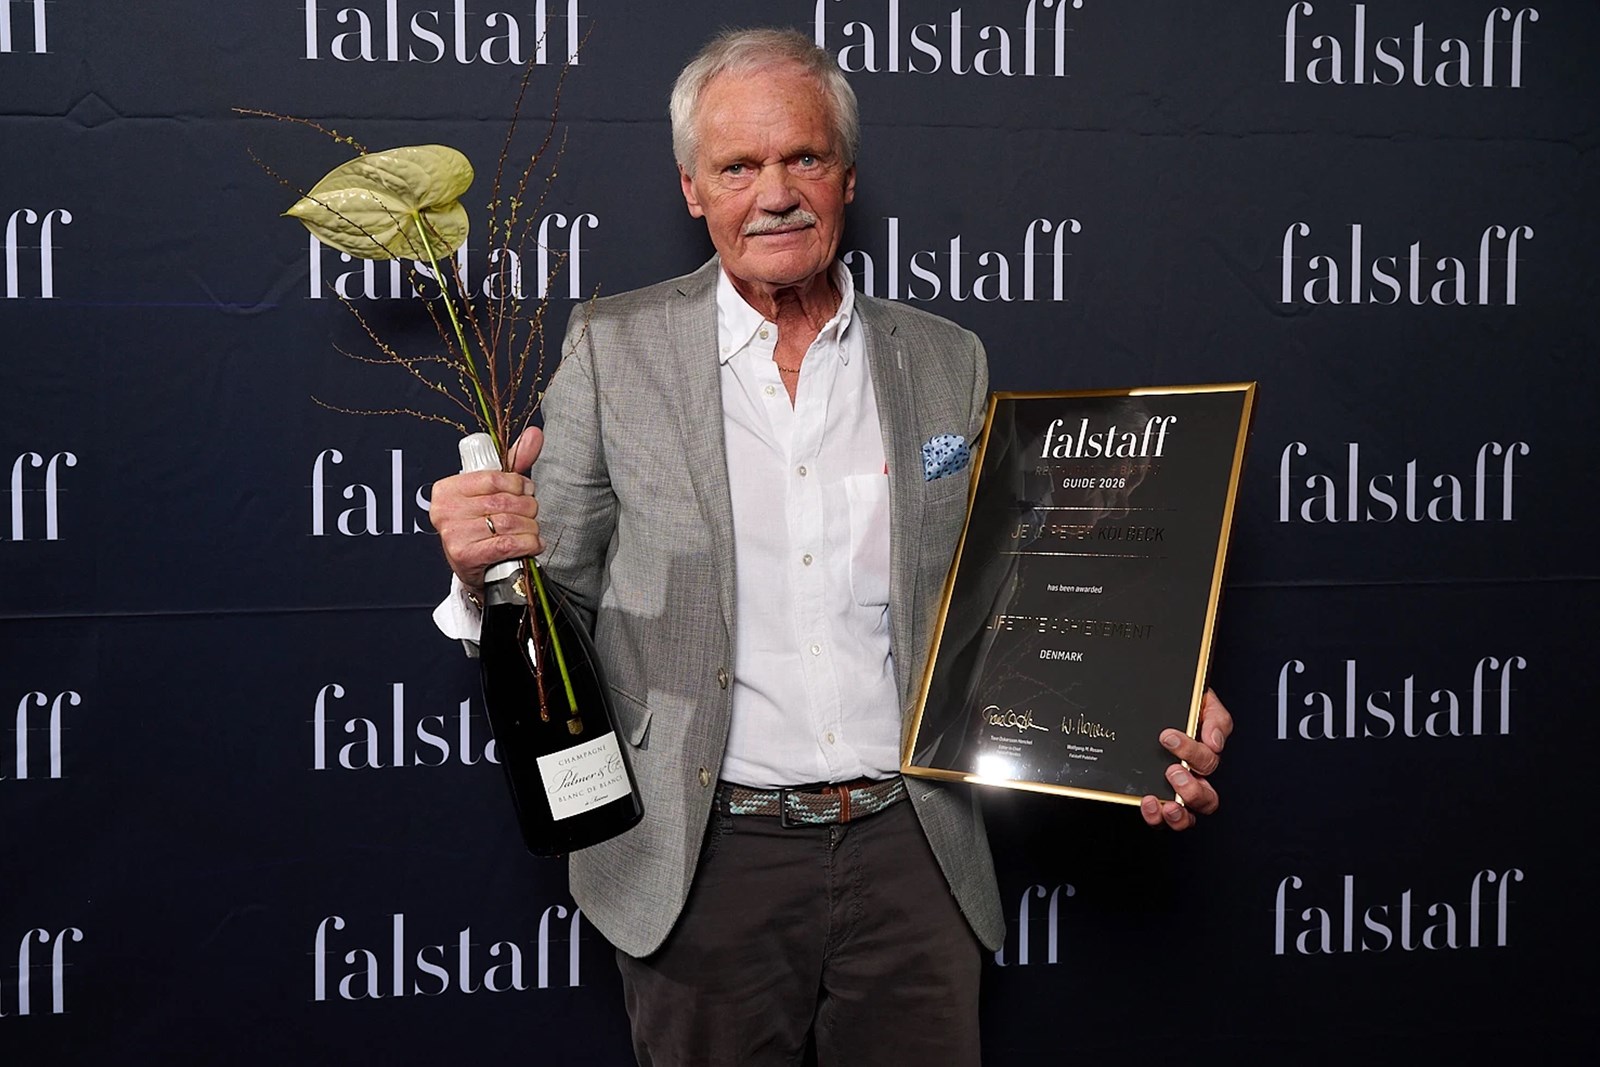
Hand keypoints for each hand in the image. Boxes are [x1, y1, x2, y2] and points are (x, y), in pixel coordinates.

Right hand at [429, 426, 543, 592]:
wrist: (473, 567)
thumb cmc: (482, 523)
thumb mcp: (493, 491)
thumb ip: (514, 462)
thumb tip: (536, 434)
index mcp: (447, 489)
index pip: (493, 478)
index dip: (518, 484)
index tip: (526, 490)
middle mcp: (445, 510)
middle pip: (503, 502)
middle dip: (527, 507)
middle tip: (532, 512)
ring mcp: (453, 533)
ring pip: (508, 523)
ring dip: (530, 527)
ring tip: (532, 530)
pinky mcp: (464, 555)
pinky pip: (507, 544)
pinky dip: (527, 544)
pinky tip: (532, 544)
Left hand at [1140, 688, 1232, 831]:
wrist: (1154, 701)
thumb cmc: (1183, 707)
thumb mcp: (1203, 703)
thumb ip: (1215, 719)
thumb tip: (1215, 743)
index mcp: (1204, 756)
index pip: (1208, 762)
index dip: (1191, 752)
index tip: (1167, 737)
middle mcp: (1193, 778)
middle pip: (1206, 800)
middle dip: (1191, 790)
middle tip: (1173, 771)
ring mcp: (1174, 792)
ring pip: (1186, 817)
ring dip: (1178, 815)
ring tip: (1165, 804)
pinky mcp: (1155, 800)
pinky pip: (1159, 819)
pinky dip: (1155, 816)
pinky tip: (1148, 802)